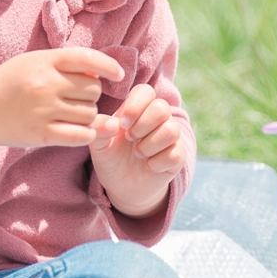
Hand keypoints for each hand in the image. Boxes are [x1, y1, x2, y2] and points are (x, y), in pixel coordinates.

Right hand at [0, 47, 123, 148]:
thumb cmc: (10, 83)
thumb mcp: (34, 61)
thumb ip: (64, 64)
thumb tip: (99, 75)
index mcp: (45, 61)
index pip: (87, 59)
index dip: (109, 66)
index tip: (118, 75)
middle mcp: (46, 84)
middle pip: (93, 90)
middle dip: (92, 95)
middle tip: (77, 98)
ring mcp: (44, 110)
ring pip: (89, 113)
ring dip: (88, 115)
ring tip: (71, 113)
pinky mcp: (42, 134)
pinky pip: (81, 135)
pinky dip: (87, 134)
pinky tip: (79, 130)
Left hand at [90, 82, 192, 216]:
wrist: (121, 186)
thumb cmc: (111, 158)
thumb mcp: (98, 145)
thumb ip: (98, 129)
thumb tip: (113, 124)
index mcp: (138, 109)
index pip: (146, 91)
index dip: (135, 105)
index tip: (122, 124)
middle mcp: (158, 119)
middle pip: (161, 107)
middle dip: (142, 126)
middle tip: (130, 139)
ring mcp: (171, 137)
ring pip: (171, 130)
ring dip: (149, 144)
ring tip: (138, 153)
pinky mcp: (178, 156)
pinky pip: (176, 153)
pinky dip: (157, 162)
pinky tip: (149, 165)